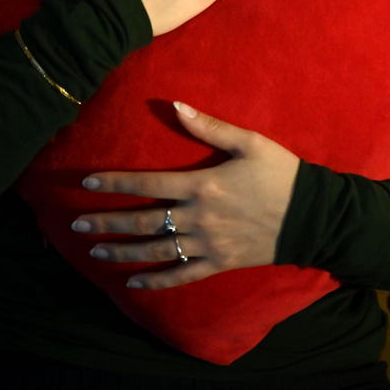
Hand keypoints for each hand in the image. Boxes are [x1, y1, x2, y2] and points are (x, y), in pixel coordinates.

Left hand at [71, 101, 300, 290]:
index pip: (148, 184)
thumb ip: (210, 126)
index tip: (87, 182)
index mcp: (202, 185)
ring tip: (95, 252)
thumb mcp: (249, 143)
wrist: (312, 216)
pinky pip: (183, 275)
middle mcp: (199, 217)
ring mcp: (208, 244)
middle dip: (107, 222)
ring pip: (157, 250)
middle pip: (143, 221)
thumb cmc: (280, 174)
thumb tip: (176, 105)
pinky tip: (133, 283)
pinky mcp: (220, 263)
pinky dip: (157, 281)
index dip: (115, 183)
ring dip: (123, 252)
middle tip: (76, 225)